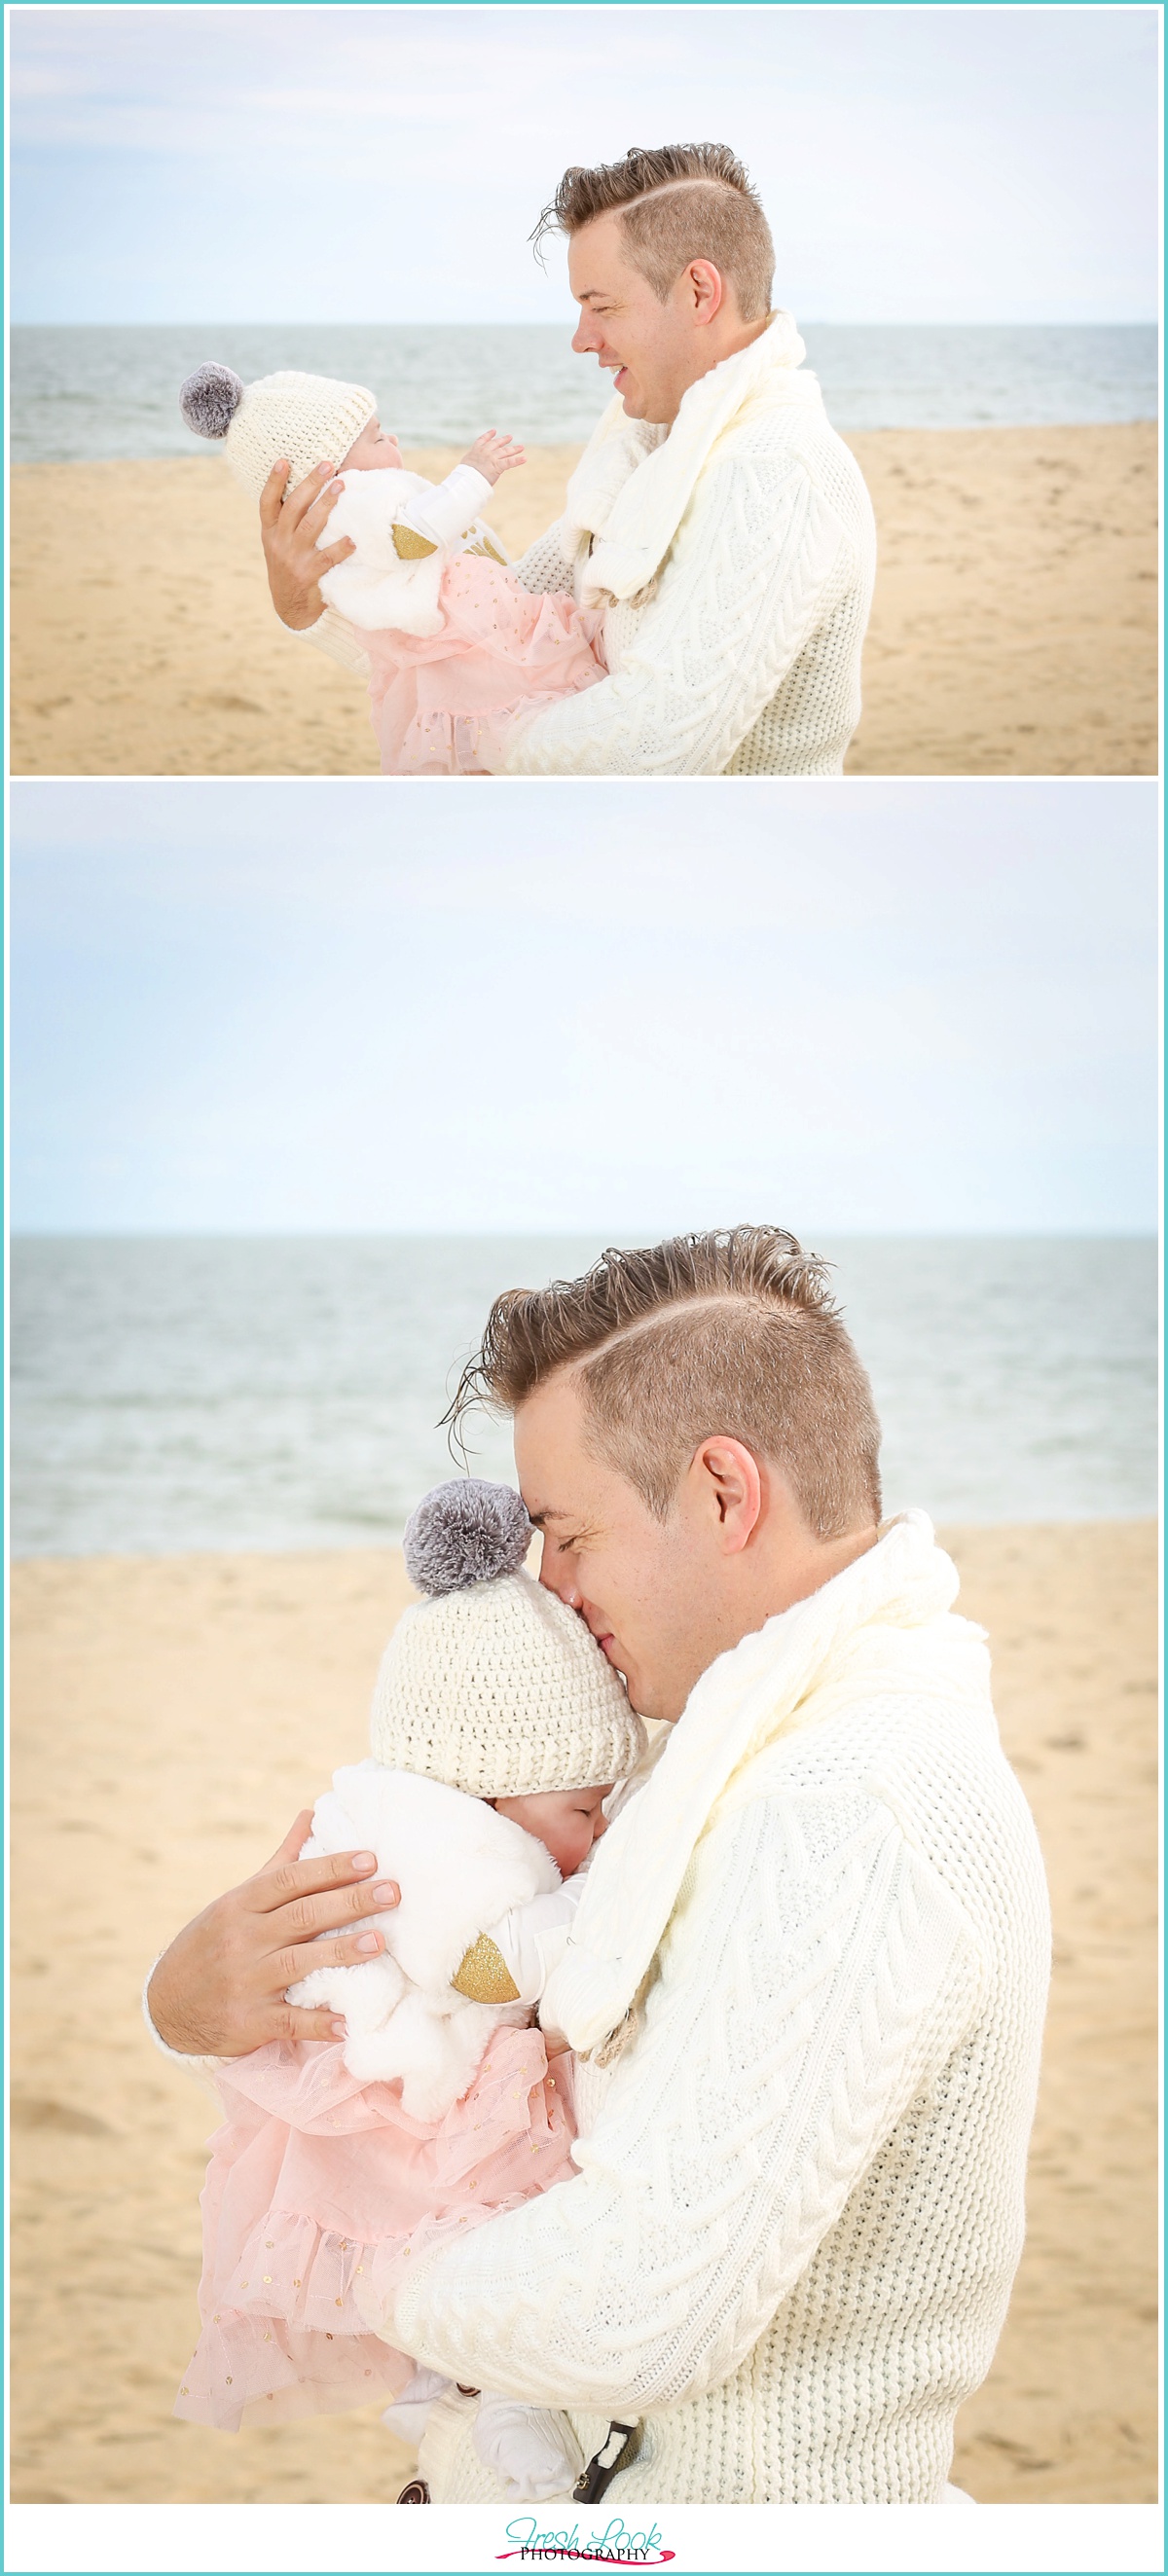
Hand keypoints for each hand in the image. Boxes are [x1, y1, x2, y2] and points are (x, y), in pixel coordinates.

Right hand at [145, 1813, 399, 2056]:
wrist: (167, 2004)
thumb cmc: (214, 1942)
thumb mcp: (238, 1900)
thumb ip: (280, 1862)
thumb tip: (312, 1812)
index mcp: (241, 1905)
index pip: (290, 1880)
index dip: (330, 1868)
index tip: (371, 1859)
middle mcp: (243, 1939)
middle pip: (301, 1915)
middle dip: (349, 1902)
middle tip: (392, 1892)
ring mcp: (245, 1981)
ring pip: (298, 1962)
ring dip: (340, 1952)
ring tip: (379, 1942)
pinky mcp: (249, 2021)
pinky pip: (288, 2020)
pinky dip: (317, 2023)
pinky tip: (347, 2023)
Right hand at [258, 459, 355, 629]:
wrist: (290, 607)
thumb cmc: (289, 566)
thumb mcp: (279, 543)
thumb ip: (287, 520)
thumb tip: (307, 486)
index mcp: (270, 532)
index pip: (267, 502)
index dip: (274, 481)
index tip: (283, 461)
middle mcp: (279, 542)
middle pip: (293, 507)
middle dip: (310, 484)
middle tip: (327, 465)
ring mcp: (294, 559)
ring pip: (310, 526)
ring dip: (326, 504)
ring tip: (340, 486)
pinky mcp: (309, 575)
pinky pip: (327, 559)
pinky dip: (340, 548)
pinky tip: (352, 540)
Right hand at [462, 430, 525, 486]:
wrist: (467, 478)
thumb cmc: (464, 475)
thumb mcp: (465, 466)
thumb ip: (471, 464)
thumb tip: (471, 470)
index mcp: (475, 451)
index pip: (482, 440)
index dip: (488, 435)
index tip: (493, 431)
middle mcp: (484, 452)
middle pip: (496, 444)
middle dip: (503, 440)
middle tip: (510, 437)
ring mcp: (492, 458)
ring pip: (505, 452)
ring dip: (514, 449)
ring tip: (521, 447)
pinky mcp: (497, 465)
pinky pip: (510, 462)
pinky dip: (518, 461)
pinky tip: (524, 459)